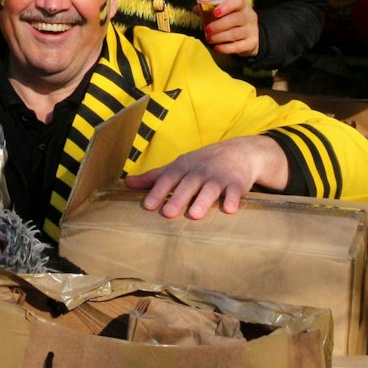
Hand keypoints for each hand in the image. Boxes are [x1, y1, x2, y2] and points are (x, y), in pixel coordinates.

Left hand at [125, 136, 285, 219]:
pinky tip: (229, 209)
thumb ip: (155, 177)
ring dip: (203, 201)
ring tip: (195, 215)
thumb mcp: (179, 166)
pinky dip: (232, 200)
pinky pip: (234, 192)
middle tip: (167, 214)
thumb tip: (127, 183)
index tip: (148, 206)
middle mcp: (200, 170)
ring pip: (210, 188)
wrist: (240, 152)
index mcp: (184, 166)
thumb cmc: (203, 163)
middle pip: (188, 184)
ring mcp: (219, 176)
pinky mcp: (237, 183)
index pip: (169, 177)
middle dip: (178, 198)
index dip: (158, 191)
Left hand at [201, 0, 258, 58]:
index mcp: (242, 6)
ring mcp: (252, 30)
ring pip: (235, 34)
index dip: (226, 7)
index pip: (237, 2)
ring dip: (220, 37)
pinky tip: (217, 47)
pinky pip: (238, 46)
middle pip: (236, 19)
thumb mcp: (225, 13)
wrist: (250, 35)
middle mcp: (249, 17)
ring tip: (209, 39)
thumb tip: (195, 9)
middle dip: (219, 25)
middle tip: (207, 30)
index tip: (215, 13)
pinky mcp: (251, 43)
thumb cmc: (233, 20)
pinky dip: (226, 48)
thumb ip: (210, 10)